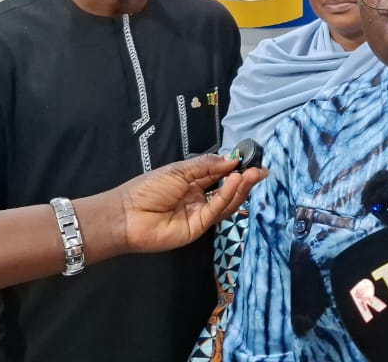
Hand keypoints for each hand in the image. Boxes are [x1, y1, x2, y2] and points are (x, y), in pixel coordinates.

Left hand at [92, 154, 266, 255]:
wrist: (126, 215)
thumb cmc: (148, 188)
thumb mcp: (178, 170)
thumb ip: (206, 165)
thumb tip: (232, 159)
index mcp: (192, 183)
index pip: (219, 174)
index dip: (235, 168)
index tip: (251, 160)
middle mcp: (199, 199)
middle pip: (227, 190)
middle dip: (244, 180)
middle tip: (261, 170)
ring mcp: (200, 215)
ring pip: (226, 202)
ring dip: (240, 188)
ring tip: (252, 174)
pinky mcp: (199, 228)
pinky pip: (216, 211)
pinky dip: (227, 197)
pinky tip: (236, 184)